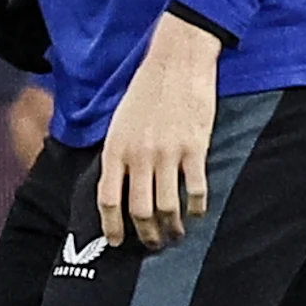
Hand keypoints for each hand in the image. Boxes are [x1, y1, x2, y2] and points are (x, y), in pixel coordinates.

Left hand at [98, 12, 220, 246]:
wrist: (177, 60)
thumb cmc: (147, 89)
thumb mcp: (120, 121)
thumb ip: (119, 154)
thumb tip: (119, 188)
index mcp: (116, 148)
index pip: (108, 199)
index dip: (111, 226)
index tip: (116, 242)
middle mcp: (139, 155)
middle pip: (139, 210)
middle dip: (146, 235)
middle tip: (154, 244)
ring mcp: (167, 153)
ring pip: (167, 206)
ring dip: (172, 228)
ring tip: (177, 234)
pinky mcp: (194, 148)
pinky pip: (195, 189)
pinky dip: (197, 208)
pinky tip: (198, 212)